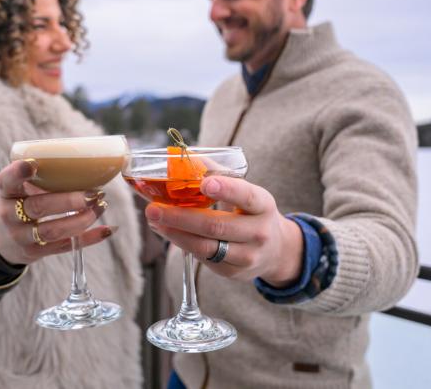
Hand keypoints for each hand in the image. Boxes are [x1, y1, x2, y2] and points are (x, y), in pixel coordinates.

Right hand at [0, 159, 113, 264]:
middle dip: (68, 201)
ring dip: (81, 220)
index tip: (34, 164)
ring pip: (52, 231)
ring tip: (101, 205)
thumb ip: (40, 175)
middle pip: (38, 207)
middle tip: (93, 193)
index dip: (19, 173)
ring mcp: (21, 236)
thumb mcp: (18, 187)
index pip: (8, 180)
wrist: (3, 241)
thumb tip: (87, 162)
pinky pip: (64, 246)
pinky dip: (88, 238)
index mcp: (6, 191)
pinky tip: (107, 229)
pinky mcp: (35, 252)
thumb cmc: (19, 203)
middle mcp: (9, 214)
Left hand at [145, 176, 303, 285]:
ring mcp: (247, 256)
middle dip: (181, 217)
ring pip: (206, 247)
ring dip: (175, 234)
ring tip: (155, 221)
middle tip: (154, 209)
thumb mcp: (247, 192)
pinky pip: (203, 258)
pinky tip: (167, 232)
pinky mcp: (232, 272)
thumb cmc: (252, 213)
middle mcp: (259, 233)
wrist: (276, 250)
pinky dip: (182, 244)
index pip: (246, 197)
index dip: (226, 189)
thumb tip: (186, 159)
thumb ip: (219, 175)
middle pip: (216, 226)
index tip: (205, 183)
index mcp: (263, 205)